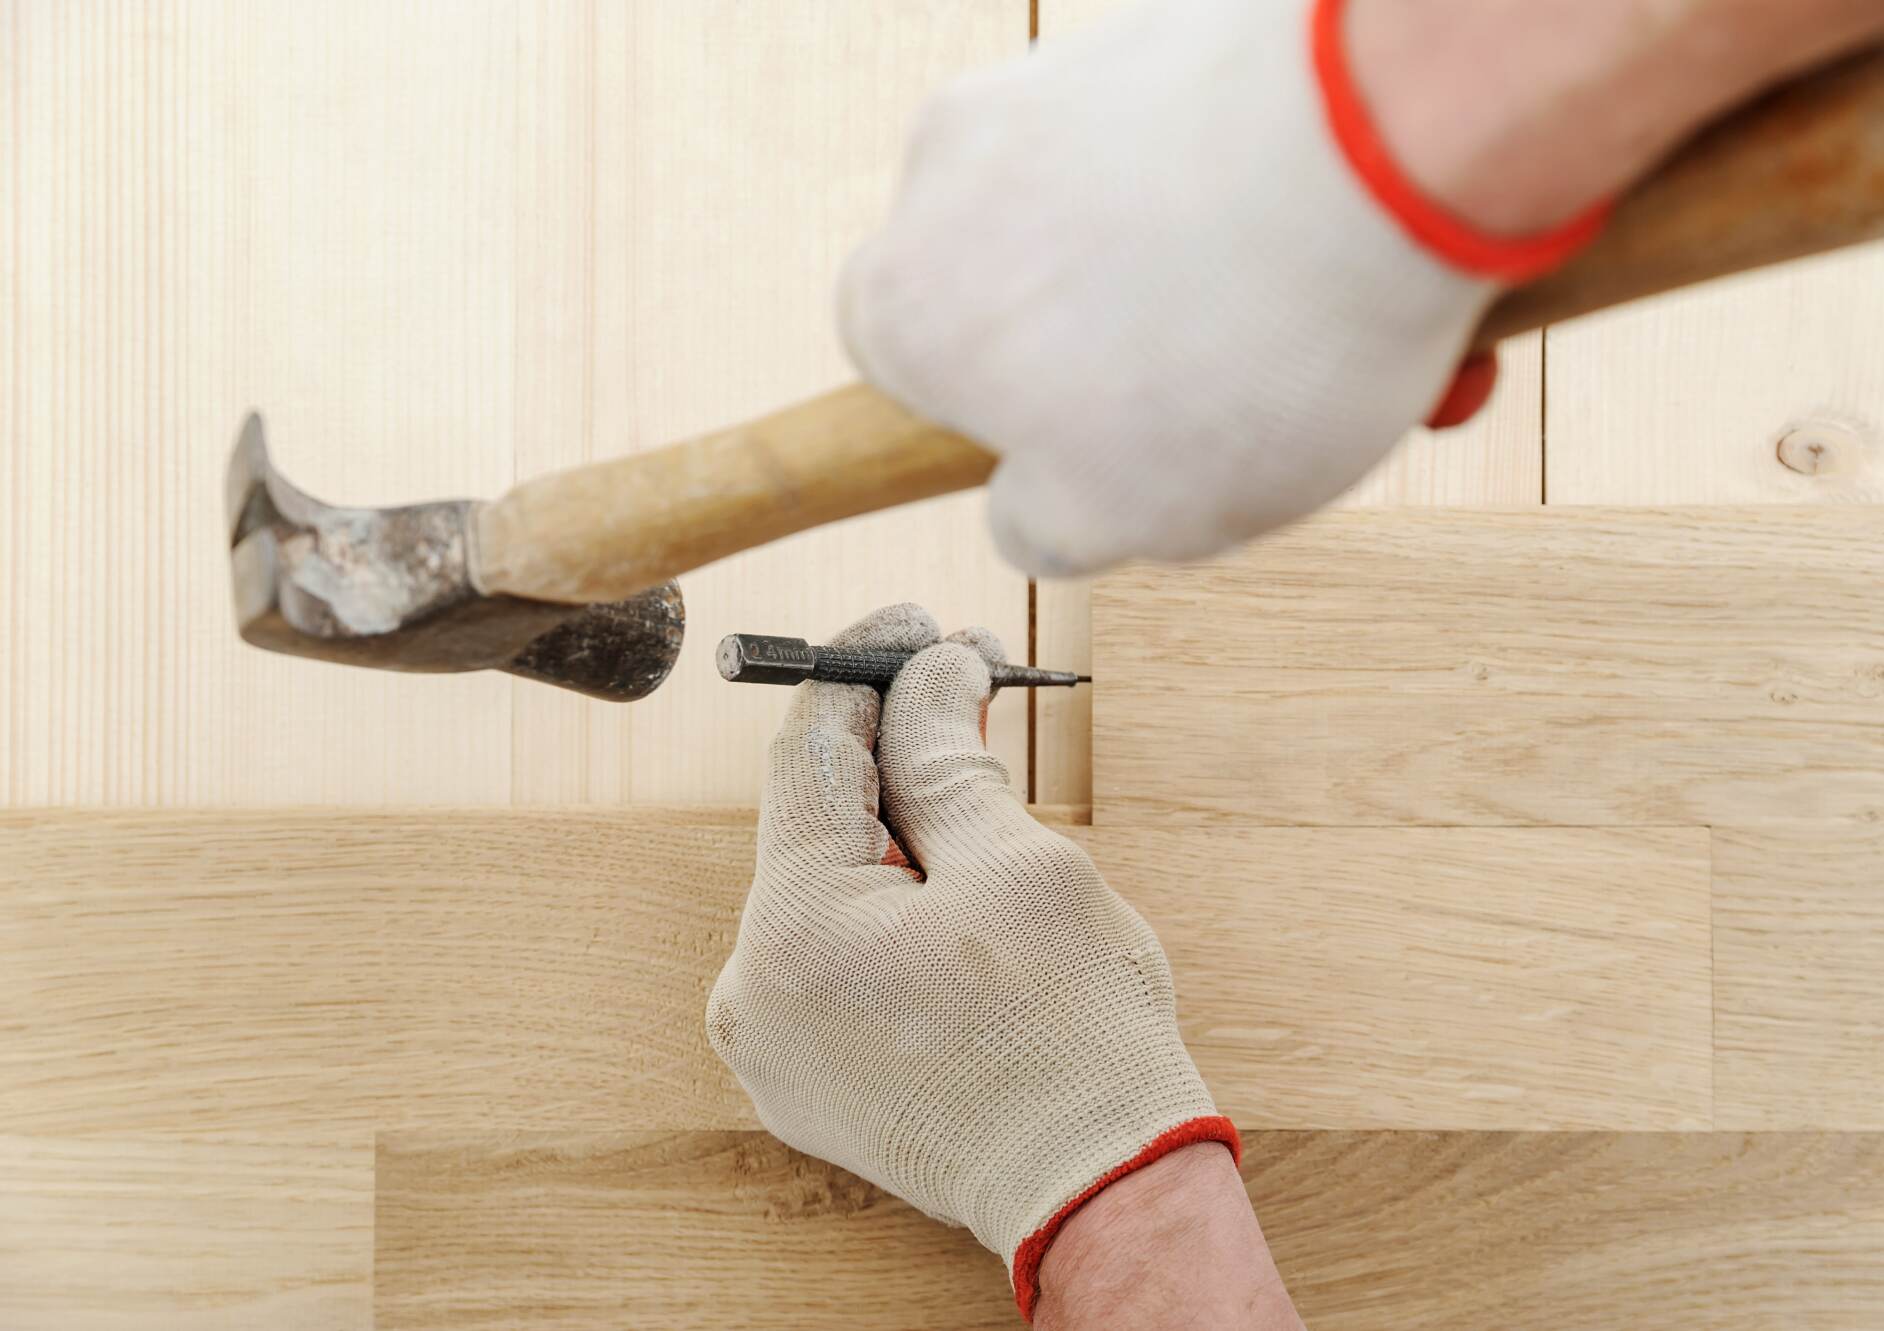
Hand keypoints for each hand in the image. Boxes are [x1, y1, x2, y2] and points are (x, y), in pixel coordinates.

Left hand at [705, 604, 1238, 1318]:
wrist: (1096, 1188)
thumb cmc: (1072, 1035)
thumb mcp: (1015, 863)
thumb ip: (944, 754)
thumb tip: (925, 670)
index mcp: (795, 931)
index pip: (809, 753)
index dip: (864, 671)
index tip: (915, 627)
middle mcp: (754, 991)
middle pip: (812, 819)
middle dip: (891, 747)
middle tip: (966, 686)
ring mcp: (771, 1042)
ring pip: (825, 882)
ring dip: (895, 823)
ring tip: (977, 783)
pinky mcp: (802, 1071)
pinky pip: (832, 949)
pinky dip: (885, 899)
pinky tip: (951, 874)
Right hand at [841, 0, 1883, 575]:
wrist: (1419, 119)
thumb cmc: (1256, 342)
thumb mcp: (1144, 510)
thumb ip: (1059, 520)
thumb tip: (1046, 499)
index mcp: (912, 287)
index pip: (891, 370)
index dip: (978, 420)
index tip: (1025, 441)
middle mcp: (968, 161)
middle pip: (1038, 292)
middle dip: (1144, 367)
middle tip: (1264, 424)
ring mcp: (1084, 82)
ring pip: (1150, 224)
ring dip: (1252, 306)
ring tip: (1379, 358)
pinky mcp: (1191, 34)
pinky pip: (1229, 155)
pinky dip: (1306, 223)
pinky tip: (1412, 270)